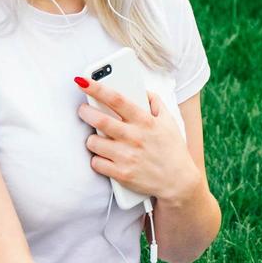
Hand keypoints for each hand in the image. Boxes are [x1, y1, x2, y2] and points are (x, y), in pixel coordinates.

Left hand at [74, 75, 197, 201]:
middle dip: (85, 112)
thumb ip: (155, 103)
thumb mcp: (169, 121)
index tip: (83, 81)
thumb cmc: (172, 149)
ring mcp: (127, 157)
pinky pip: (96, 163)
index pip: (117, 99)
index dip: (97, 88)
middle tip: (83, 110)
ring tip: (97, 138)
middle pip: (100, 120)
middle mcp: (135, 138)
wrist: (178, 182)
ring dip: (91, 139)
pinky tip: (104, 157)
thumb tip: (142, 90)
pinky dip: (97, 159)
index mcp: (145, 121)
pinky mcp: (122, 174)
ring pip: (94, 143)